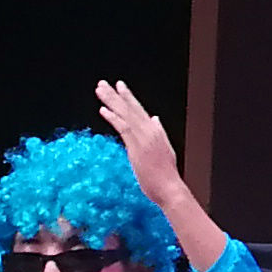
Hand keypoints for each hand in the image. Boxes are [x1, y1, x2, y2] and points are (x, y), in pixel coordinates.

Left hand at [91, 81, 187, 207]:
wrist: (170, 188)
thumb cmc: (166, 175)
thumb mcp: (165, 149)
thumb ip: (158, 132)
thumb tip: (154, 119)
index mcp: (156, 132)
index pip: (139, 110)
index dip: (129, 98)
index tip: (120, 87)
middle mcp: (150, 131)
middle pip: (130, 108)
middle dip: (116, 95)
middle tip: (104, 83)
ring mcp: (143, 138)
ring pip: (125, 114)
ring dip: (112, 100)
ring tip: (101, 89)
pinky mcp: (136, 146)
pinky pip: (123, 127)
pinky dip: (113, 117)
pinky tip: (103, 109)